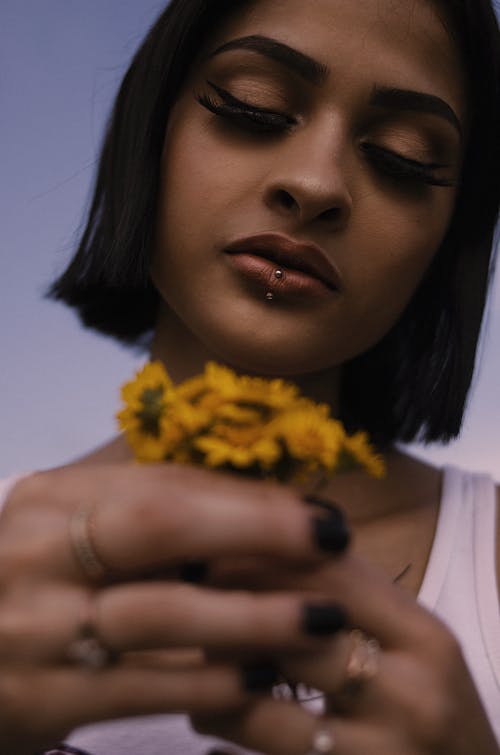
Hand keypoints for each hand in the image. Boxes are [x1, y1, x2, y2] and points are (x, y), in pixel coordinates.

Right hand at [0, 463, 348, 754]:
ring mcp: (36, 627)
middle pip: (160, 525)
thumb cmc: (37, 583)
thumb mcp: (74, 532)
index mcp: (50, 500)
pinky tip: (261, 678)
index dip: (248, 498)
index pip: (165, 485)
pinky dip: (210, 683)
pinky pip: (142, 689)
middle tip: (333, 539)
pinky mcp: (41, 699)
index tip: (316, 510)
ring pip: (161, 614)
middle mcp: (37, 552)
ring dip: (252, 616)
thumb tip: (264, 506)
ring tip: (320, 619)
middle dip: (256, 529)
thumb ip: (149, 512)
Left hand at [194, 554, 499, 753]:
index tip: (213, 541)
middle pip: (294, 631)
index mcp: (425, 637)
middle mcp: (412, 694)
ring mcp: (381, 753)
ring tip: (196, 653)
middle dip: (232, 607)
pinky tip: (211, 711)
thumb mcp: (409, 639)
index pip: (334, 575)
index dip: (264, 554)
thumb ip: (349, 592)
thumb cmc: (425, 698)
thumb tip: (260, 542)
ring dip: (215, 673)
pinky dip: (223, 728)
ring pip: (262, 701)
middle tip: (184, 587)